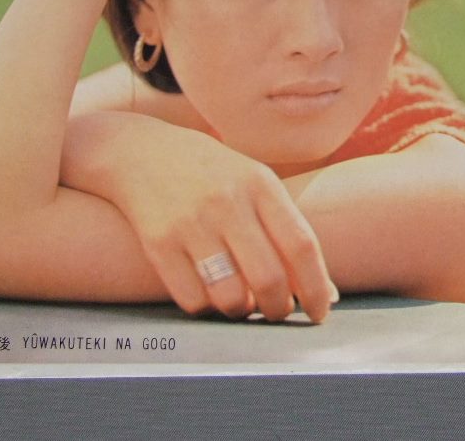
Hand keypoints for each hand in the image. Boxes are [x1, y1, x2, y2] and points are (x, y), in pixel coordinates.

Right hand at [62, 113, 336, 321]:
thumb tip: (326, 294)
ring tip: (242, 303)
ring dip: (242, 312)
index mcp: (260, 184)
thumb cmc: (210, 174)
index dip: (316, 287)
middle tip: (278, 312)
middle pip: (269, 278)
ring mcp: (191, 223)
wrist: (138, 152)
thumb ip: (287, 230)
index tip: (320, 313)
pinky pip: (193, 299)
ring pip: (230, 297)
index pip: (301, 245)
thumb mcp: (254, 181)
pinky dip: (207, 308)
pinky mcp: (158, 243)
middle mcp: (228, 202)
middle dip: (280, 309)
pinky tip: (208, 293)